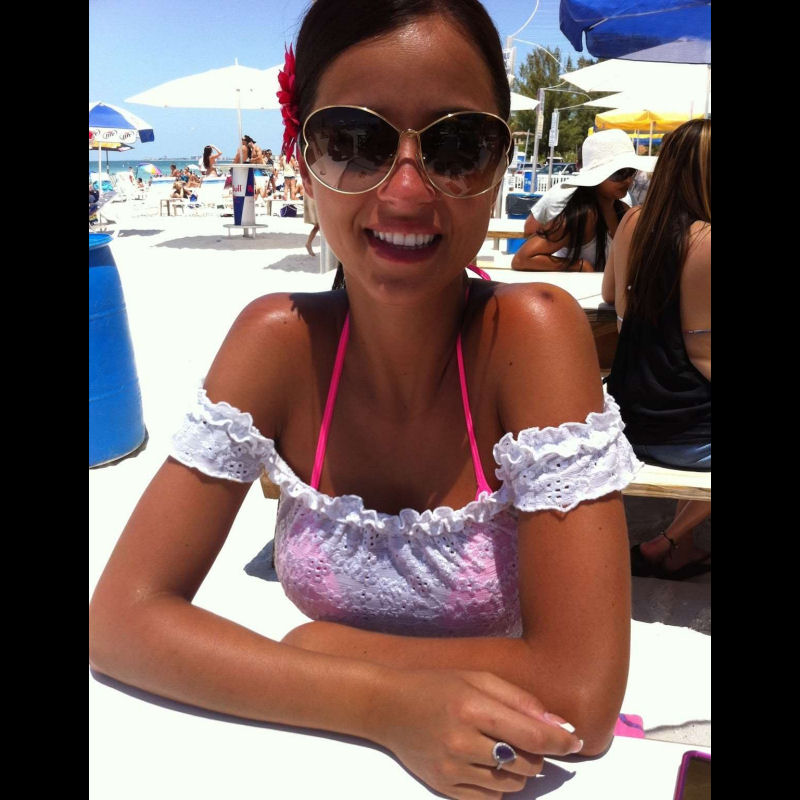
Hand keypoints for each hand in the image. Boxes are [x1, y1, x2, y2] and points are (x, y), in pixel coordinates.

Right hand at [372, 668, 582, 799]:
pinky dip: (498, 784)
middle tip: (526, 738)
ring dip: (519, 770)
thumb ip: (520, 700)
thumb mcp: (478, 678)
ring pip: (511, 784)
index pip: (531, 735)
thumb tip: (560, 725)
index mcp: (473, 708)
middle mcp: (462, 742)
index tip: (575, 741)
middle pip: (525, 763)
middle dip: (537, 753)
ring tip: (505, 749)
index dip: (560, 741)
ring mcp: (452, 769)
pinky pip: (490, 798)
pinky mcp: (444, 787)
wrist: (387, 706)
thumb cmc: (437, 685)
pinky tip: (487, 764)